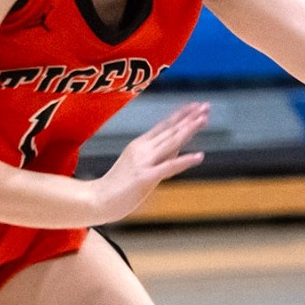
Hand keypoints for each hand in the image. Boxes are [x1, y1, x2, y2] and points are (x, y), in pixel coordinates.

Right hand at [89, 101, 208, 220]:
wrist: (97, 200)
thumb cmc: (118, 185)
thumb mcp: (140, 164)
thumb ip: (160, 155)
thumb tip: (179, 145)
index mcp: (140, 144)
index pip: (164, 125)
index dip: (181, 114)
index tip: (197, 105)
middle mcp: (142, 149)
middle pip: (170, 130)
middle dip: (189, 117)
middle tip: (206, 105)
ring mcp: (143, 162)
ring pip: (171, 142)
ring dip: (189, 129)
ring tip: (204, 119)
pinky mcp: (145, 178)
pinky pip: (169, 167)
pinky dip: (185, 160)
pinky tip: (199, 156)